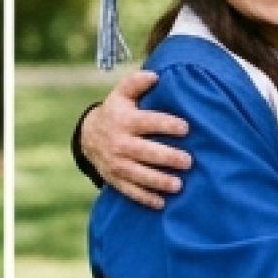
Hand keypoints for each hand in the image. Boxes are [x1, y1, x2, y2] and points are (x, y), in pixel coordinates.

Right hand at [82, 71, 190, 208]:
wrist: (88, 136)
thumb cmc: (115, 113)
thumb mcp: (121, 95)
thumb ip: (136, 83)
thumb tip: (155, 75)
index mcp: (124, 121)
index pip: (148, 122)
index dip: (166, 124)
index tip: (186, 128)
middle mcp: (120, 143)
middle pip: (145, 152)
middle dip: (167, 157)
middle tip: (188, 161)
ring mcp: (116, 163)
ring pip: (139, 174)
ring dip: (158, 181)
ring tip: (178, 185)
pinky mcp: (115, 179)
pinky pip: (130, 191)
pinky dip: (145, 198)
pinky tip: (162, 203)